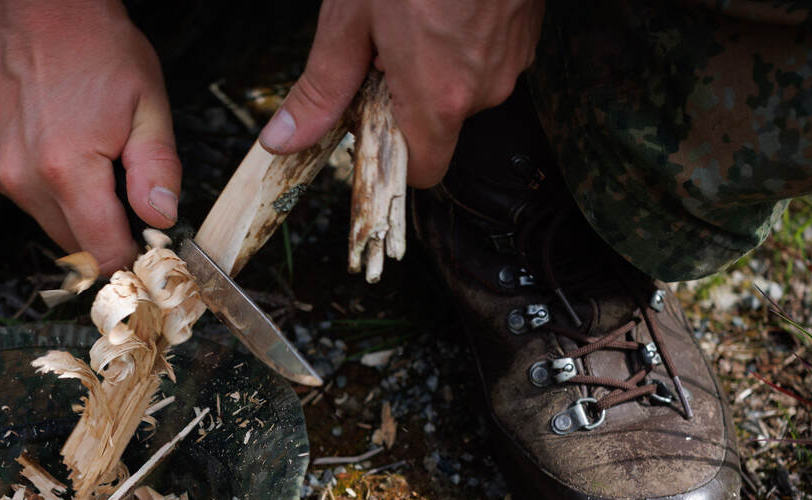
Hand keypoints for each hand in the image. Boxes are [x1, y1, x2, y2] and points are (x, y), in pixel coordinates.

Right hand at [0, 0, 180, 273]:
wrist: (41, 9)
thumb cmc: (100, 52)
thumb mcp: (148, 106)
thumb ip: (158, 169)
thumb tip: (162, 220)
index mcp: (68, 170)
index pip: (102, 252)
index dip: (128, 257)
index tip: (144, 248)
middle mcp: (22, 178)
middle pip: (72, 245)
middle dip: (101, 233)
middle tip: (122, 194)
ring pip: (45, 222)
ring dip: (70, 209)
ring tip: (85, 158)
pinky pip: (19, 196)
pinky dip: (40, 186)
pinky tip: (52, 146)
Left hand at [258, 0, 543, 187]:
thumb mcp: (350, 20)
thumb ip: (321, 89)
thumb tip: (284, 141)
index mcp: (438, 98)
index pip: (423, 171)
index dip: (393, 155)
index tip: (368, 122)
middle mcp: (483, 90)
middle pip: (438, 123)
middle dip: (407, 94)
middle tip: (382, 45)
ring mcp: (512, 61)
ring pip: (463, 86)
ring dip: (434, 62)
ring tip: (414, 12)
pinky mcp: (527, 33)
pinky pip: (487, 56)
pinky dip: (462, 40)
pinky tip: (443, 2)